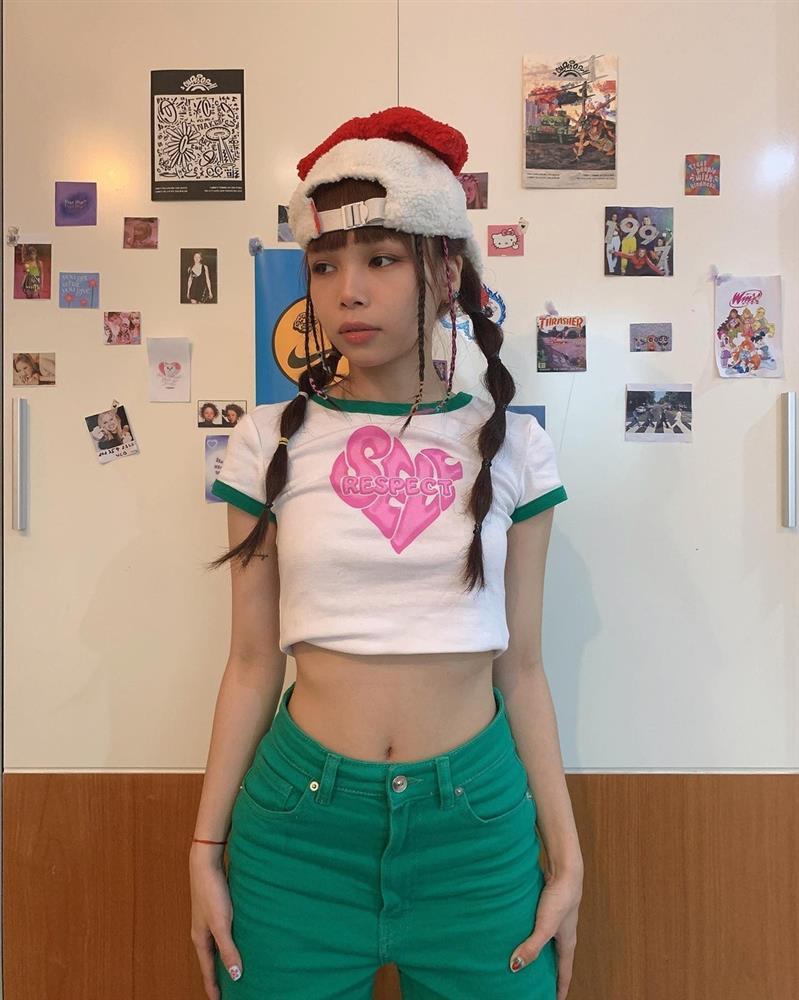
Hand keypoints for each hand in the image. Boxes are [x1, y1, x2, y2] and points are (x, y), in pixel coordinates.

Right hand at [189, 853, 243, 998]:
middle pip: (210, 959)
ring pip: (216, 945)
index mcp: (200, 939)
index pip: (207, 970)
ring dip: (223, 958)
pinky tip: (238, 938)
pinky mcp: (216, 908)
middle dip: (217, 975)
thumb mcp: (222, 924)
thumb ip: (228, 949)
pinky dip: (228, 941)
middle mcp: (202, 931)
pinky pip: (222, 932)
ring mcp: (208, 919)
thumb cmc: (212, 892)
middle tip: (226, 989)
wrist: (206, 862)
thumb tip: (236, 976)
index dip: (213, 987)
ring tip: (233, 968)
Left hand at [508, 866, 582, 998]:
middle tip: (539, 985)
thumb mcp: (545, 926)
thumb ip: (532, 947)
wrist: (564, 870)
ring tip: (527, 961)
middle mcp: (564, 934)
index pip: (565, 973)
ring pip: (548, 943)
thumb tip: (515, 967)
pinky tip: (520, 932)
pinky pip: (540, 927)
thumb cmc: (560, 898)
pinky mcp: (548, 907)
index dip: (560, 989)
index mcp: (567, 943)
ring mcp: (556, 920)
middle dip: (550, 974)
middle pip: (557, 960)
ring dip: (540, 953)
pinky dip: (532, 935)